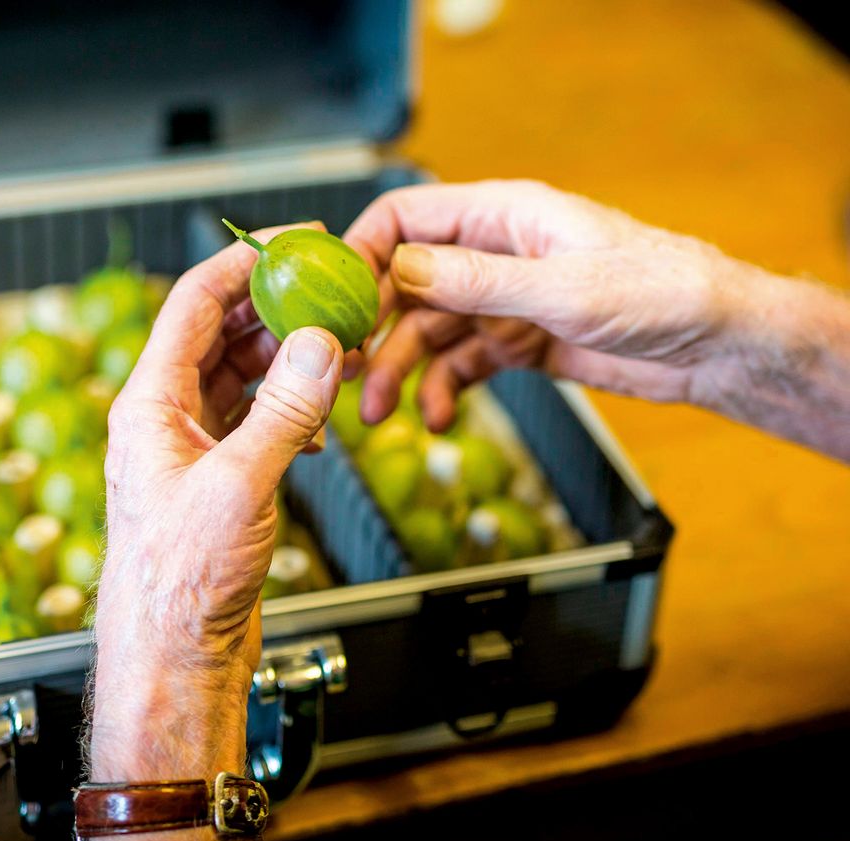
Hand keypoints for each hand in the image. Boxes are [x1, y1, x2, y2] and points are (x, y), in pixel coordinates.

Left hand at [89, 223, 343, 808]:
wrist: (174, 654)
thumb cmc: (182, 583)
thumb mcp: (240, 486)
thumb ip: (285, 412)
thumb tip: (320, 345)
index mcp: (149, 405)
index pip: (193, 304)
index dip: (244, 262)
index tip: (293, 240)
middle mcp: (164, 418)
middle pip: (219, 333)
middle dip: (275, 307)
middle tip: (331, 290)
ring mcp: (190, 448)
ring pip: (240, 375)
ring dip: (288, 358)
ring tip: (339, 349)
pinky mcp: (217, 479)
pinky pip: (254, 418)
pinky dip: (290, 407)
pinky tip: (321, 419)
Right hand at [341, 180, 849, 459]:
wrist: (716, 346)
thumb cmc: (659, 293)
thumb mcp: (563, 288)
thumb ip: (477, 280)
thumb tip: (400, 267)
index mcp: (501, 217)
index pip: (404, 217)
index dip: (360, 252)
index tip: (330, 300)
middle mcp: (493, 254)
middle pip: (405, 283)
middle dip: (372, 328)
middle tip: (345, 372)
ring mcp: (502, 301)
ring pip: (426, 332)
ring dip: (398, 371)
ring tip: (379, 413)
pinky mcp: (516, 344)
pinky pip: (459, 365)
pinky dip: (440, 391)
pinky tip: (435, 418)